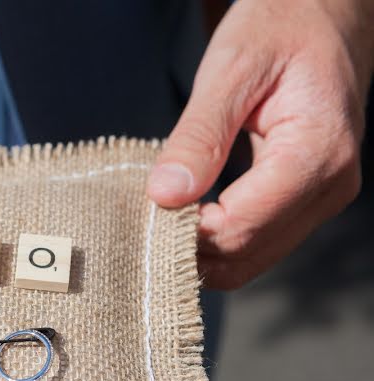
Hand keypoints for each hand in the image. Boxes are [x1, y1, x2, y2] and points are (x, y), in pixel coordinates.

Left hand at [147, 0, 373, 288]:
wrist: (324, 12)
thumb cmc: (280, 27)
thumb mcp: (230, 70)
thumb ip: (198, 136)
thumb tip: (165, 195)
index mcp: (316, 152)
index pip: (240, 228)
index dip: (187, 233)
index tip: (148, 211)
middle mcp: (330, 185)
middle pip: (247, 254)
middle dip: (193, 249)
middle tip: (147, 220)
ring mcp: (324, 196)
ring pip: (253, 258)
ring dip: (205, 250)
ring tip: (165, 216)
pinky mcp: (309, 198)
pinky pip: (260, 240)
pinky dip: (221, 238)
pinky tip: (190, 216)